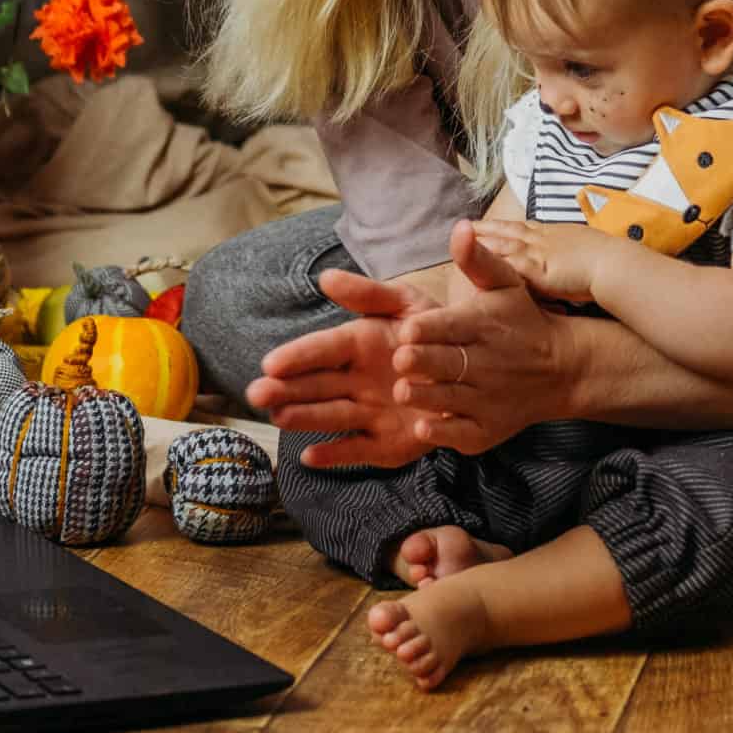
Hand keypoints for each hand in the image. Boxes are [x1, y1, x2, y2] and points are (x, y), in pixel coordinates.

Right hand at [245, 267, 443, 469]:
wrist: (474, 372)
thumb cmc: (435, 334)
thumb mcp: (407, 304)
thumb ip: (369, 294)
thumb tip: (325, 277)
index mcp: (357, 345)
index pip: (322, 350)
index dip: (297, 356)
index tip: (270, 363)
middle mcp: (357, 382)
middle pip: (317, 386)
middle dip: (286, 390)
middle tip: (257, 395)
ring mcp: (370, 414)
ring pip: (332, 416)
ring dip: (304, 418)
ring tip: (278, 417)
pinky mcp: (386, 444)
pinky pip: (358, 451)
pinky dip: (335, 454)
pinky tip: (310, 456)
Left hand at [378, 220, 575, 453]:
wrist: (562, 368)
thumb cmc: (521, 320)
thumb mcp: (505, 283)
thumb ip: (476, 259)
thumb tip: (460, 227)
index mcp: (483, 325)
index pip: (452, 326)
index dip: (429, 329)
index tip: (408, 329)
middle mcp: (485, 363)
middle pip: (447, 363)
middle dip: (423, 362)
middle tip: (402, 360)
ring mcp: (486, 399)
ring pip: (449, 399)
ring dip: (425, 396)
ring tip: (403, 391)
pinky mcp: (485, 429)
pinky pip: (460, 433)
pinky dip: (442, 431)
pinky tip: (423, 427)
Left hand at [466, 216, 598, 302]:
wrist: (613, 263)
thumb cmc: (608, 259)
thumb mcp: (587, 248)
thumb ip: (573, 251)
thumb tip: (571, 256)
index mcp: (555, 234)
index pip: (523, 227)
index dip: (504, 225)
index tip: (489, 222)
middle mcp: (542, 240)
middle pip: (507, 231)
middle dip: (485, 228)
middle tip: (465, 225)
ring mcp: (538, 253)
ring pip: (502, 244)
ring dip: (481, 242)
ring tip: (459, 241)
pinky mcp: (536, 270)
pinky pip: (507, 265)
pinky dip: (491, 263)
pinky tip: (474, 266)